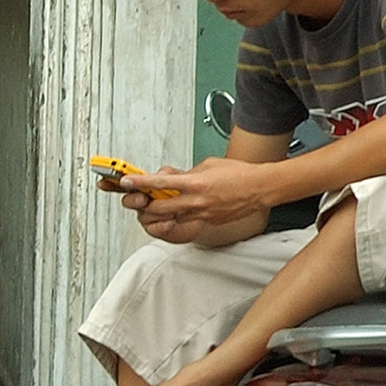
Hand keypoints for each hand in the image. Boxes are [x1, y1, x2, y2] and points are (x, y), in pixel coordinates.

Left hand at [122, 156, 271, 242]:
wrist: (260, 188)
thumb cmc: (238, 173)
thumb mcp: (208, 164)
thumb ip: (188, 172)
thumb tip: (175, 176)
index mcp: (194, 182)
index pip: (159, 182)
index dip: (139, 183)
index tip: (125, 182)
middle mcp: (195, 200)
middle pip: (157, 208)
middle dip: (145, 205)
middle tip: (140, 199)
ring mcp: (201, 213)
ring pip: (170, 218)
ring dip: (161, 212)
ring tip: (160, 204)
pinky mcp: (207, 221)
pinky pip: (187, 220)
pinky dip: (179, 216)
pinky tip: (183, 208)